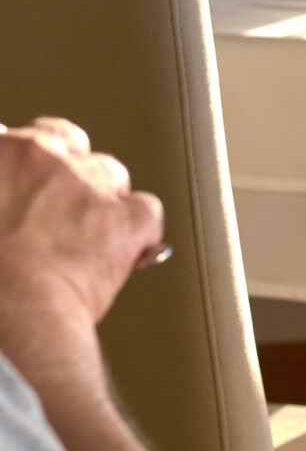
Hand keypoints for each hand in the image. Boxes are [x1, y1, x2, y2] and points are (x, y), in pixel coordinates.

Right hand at [0, 119, 164, 327]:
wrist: (15, 310)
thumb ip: (2, 193)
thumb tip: (10, 201)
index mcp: (6, 153)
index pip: (29, 140)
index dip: (36, 165)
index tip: (35, 181)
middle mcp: (48, 158)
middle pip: (73, 147)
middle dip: (71, 173)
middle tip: (61, 208)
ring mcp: (91, 183)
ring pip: (110, 174)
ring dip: (102, 200)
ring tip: (83, 237)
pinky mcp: (128, 215)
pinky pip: (146, 211)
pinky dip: (138, 231)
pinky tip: (121, 250)